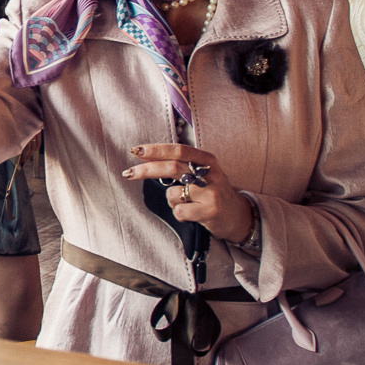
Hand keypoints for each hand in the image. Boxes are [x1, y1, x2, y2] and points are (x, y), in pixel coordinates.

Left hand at [120, 144, 255, 243]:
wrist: (236, 215)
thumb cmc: (211, 191)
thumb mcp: (201, 172)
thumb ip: (179, 163)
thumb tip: (145, 155)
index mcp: (207, 160)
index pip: (178, 150)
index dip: (156, 149)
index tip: (136, 150)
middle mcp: (211, 174)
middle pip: (173, 167)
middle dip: (146, 170)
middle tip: (128, 173)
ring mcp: (211, 193)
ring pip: (173, 194)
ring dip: (171, 200)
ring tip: (186, 202)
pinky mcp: (209, 212)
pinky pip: (179, 211)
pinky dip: (178, 213)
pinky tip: (192, 213)